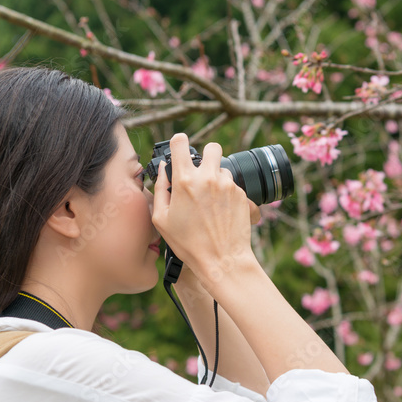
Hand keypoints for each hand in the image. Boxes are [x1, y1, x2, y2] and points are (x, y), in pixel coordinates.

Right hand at [152, 133, 257, 286]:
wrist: (222, 259)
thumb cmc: (189, 244)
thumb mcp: (161, 219)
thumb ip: (159, 190)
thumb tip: (162, 171)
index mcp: (185, 181)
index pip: (181, 142)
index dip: (179, 142)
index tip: (179, 147)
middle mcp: (208, 178)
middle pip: (212, 147)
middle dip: (207, 156)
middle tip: (201, 171)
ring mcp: (228, 185)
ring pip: (223, 169)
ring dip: (217, 178)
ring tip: (210, 201)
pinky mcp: (242, 195)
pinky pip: (233, 185)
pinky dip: (227, 194)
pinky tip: (221, 212)